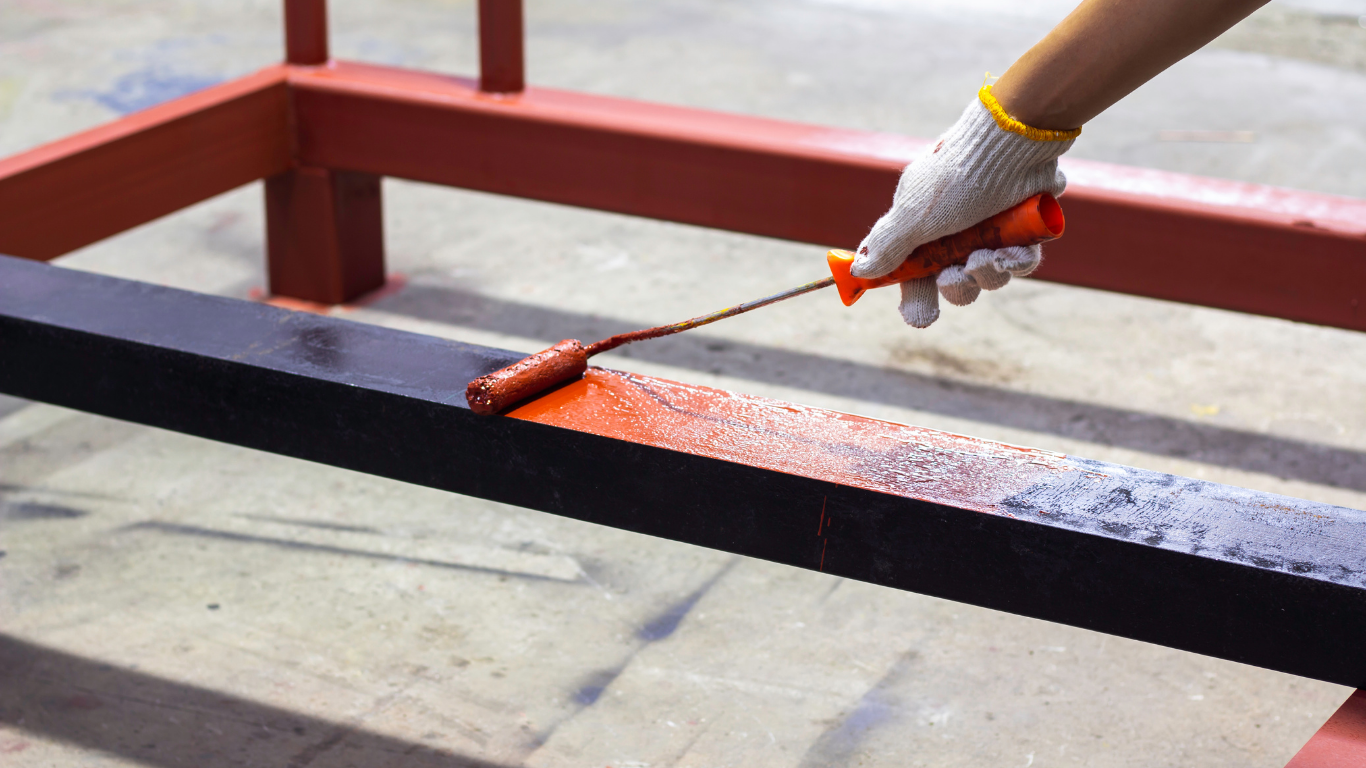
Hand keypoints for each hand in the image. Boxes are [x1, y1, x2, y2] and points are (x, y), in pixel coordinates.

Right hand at [854, 86, 1077, 326]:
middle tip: (957, 277)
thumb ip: (885, 245)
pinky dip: (1018, 262)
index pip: (914, 271)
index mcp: (923, 227)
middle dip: (957, 288)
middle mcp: (956, 230)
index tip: (921, 317)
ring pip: (990, 276)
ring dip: (987, 274)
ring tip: (987, 255)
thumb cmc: (954, 179)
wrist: (1008, 145)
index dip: (917, 296)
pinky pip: (1022, 262)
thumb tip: (858, 270)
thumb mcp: (912, 215)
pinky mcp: (1025, 227)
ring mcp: (992, 229)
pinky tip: (1014, 251)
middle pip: (954, 281)